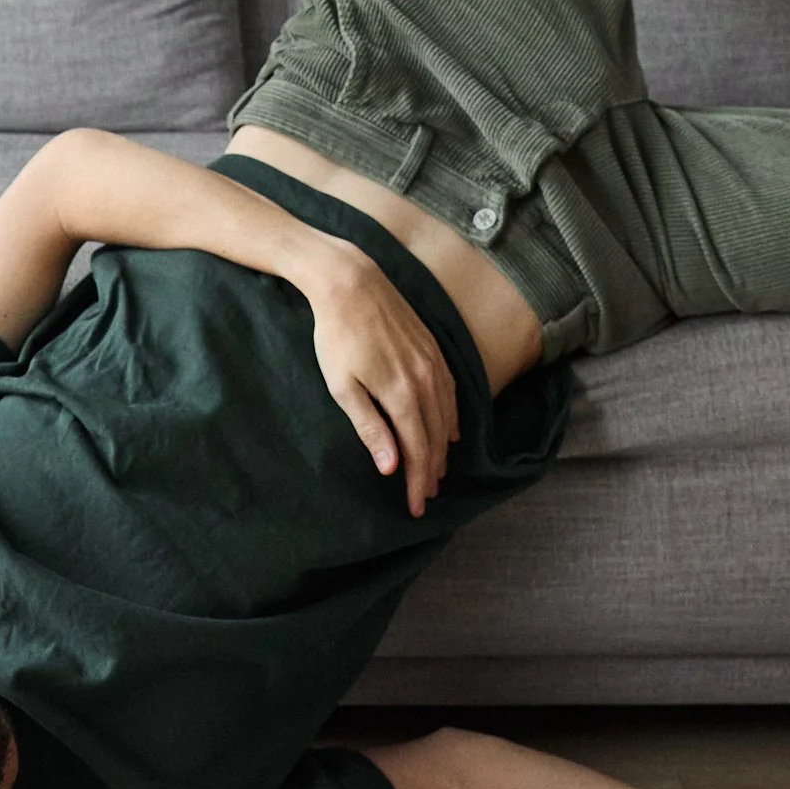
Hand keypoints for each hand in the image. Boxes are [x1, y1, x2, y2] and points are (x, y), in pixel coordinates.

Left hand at [296, 240, 459, 515]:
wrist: (350, 281)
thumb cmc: (336, 336)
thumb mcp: (343, 387)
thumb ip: (370, 428)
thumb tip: (391, 467)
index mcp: (402, 395)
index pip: (417, 450)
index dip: (418, 482)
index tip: (416, 506)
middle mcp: (425, 381)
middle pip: (436, 438)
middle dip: (432, 471)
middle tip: (426, 496)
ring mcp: (432, 362)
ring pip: (447, 416)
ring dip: (443, 447)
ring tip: (437, 470)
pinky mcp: (432, 347)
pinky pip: (451, 391)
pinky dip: (452, 416)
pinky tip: (451, 429)